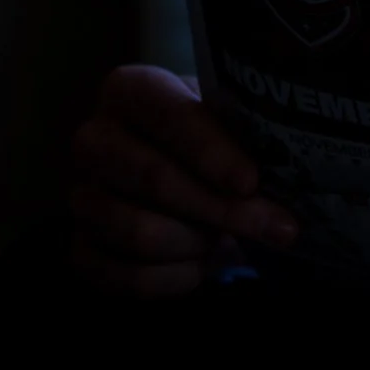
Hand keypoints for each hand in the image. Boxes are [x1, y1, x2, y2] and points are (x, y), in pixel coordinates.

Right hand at [68, 64, 296, 296]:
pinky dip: (175, 278)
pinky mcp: (80, 249)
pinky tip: (200, 265)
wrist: (183, 174)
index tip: (250, 181)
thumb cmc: (214, 141)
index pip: (168, 115)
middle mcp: (94, 141)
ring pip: (140, 232)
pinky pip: (127, 276)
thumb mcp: (231, 124)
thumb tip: (289, 176)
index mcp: (130, 91)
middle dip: (222, 208)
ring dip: (198, 243)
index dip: (210, 151)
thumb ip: (250, 138)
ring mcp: (81, 197)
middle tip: (276, 226)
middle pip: (155, 179)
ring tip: (226, 238)